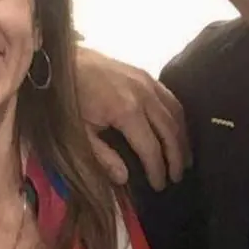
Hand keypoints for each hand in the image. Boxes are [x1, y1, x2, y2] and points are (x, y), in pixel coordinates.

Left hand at [75, 47, 190, 190]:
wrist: (64, 61)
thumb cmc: (68, 98)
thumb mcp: (78, 131)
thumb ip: (101, 156)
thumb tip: (124, 178)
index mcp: (126, 111)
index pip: (151, 148)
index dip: (157, 170)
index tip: (159, 186)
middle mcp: (144, 95)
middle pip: (169, 131)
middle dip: (175, 157)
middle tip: (177, 178)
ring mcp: (147, 82)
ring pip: (175, 113)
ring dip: (182, 138)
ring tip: (183, 159)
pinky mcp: (146, 74)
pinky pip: (170, 97)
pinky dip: (177, 117)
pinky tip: (176, 130)